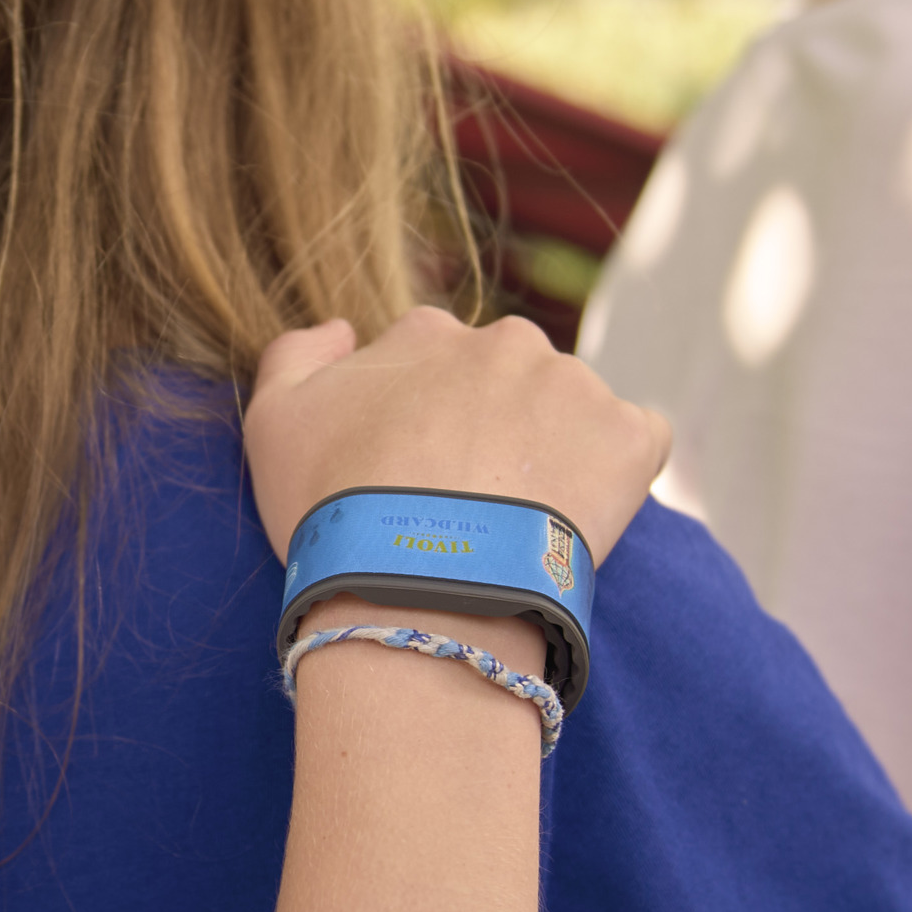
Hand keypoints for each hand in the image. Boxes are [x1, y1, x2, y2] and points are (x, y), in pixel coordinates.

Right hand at [242, 308, 669, 565]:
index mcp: (429, 333)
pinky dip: (618, 475)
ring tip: (523, 526)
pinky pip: (637, 443)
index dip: (427, 422)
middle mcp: (507, 341)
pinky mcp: (627, 439)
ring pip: (571, 411)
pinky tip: (581, 518)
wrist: (419, 584)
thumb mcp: (274, 423)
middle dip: (497, 430)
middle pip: (509, 381)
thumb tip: (344, 327)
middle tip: (473, 506)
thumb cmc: (336, 511)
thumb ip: (297, 354)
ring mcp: (573, 385)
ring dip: (554, 453)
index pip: (436, 362)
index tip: (420, 475)